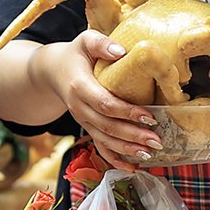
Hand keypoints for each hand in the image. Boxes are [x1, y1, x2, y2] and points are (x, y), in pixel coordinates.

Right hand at [49, 32, 158, 171]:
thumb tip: (121, 52)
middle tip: (157, 141)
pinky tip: (132, 168)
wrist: (52, 71)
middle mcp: (79, 108)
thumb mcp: (85, 41)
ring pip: (104, 140)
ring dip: (127, 149)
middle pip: (107, 127)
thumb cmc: (75, 54)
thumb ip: (101, 43)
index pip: (105, 104)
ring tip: (150, 153)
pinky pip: (99, 147)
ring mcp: (82, 121)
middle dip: (133, 136)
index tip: (150, 116)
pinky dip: (115, 159)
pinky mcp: (87, 128)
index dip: (127, 112)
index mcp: (80, 87)